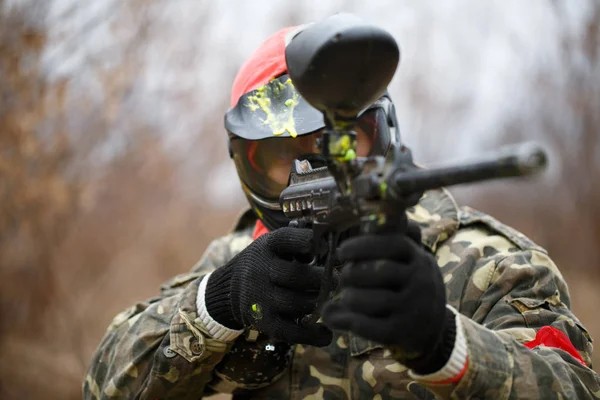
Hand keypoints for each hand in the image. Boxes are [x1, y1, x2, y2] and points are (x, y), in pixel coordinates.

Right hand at [205, 227, 332, 346]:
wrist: (229, 289)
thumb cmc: (266, 263)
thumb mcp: (276, 246)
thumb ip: (301, 245)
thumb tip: (335, 252)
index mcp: (267, 246)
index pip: (286, 239)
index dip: (307, 241)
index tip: (323, 246)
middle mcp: (259, 270)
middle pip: (295, 276)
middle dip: (322, 279)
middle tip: (336, 281)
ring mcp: (260, 298)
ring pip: (297, 304)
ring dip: (318, 304)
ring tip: (327, 300)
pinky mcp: (263, 322)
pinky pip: (290, 332)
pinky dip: (312, 335)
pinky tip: (326, 333)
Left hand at [322, 221, 454, 373]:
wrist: (433, 329)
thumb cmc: (409, 286)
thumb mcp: (409, 261)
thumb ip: (390, 238)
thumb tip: (367, 219)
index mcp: (419, 258)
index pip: (393, 244)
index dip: (363, 245)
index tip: (342, 251)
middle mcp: (421, 282)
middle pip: (380, 271)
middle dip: (352, 272)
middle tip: (343, 276)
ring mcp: (413, 309)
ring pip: (371, 300)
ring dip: (349, 297)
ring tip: (345, 296)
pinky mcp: (401, 333)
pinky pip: (367, 326)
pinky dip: (347, 321)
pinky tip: (336, 317)